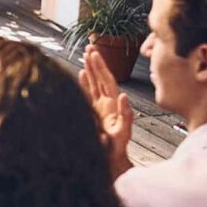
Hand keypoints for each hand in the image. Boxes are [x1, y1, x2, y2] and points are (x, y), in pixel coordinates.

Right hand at [78, 46, 133, 176]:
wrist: (111, 160)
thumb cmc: (117, 148)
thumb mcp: (123, 132)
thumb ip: (125, 114)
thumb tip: (122, 96)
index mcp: (114, 104)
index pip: (106, 81)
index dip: (100, 67)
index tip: (93, 54)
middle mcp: (107, 103)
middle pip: (101, 78)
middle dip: (95, 62)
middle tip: (89, 46)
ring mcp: (101, 107)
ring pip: (94, 83)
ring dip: (90, 69)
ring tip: (85, 55)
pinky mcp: (94, 112)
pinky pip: (88, 94)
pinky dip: (85, 83)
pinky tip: (81, 73)